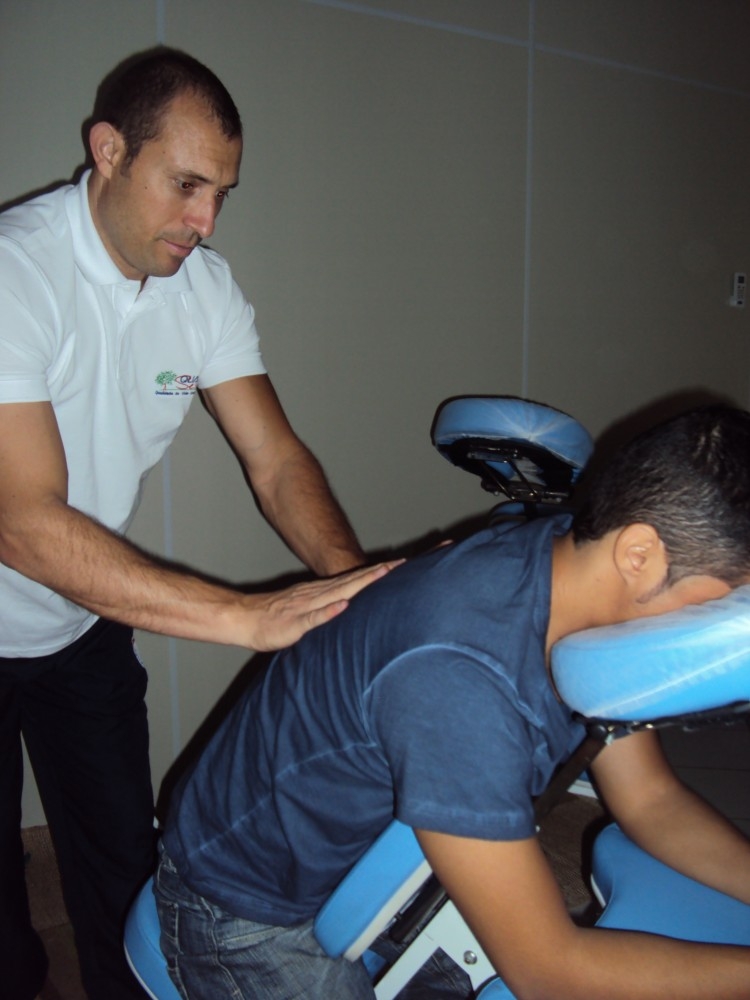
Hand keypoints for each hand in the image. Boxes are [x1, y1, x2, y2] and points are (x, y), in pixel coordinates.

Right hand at [244, 560, 401, 650]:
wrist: (244, 619)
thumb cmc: (275, 619)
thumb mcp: (307, 610)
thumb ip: (326, 607)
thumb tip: (347, 605)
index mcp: (320, 592)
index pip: (353, 580)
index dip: (376, 573)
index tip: (398, 566)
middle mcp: (316, 594)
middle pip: (352, 581)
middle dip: (377, 574)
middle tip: (400, 564)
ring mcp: (306, 607)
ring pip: (337, 593)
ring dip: (359, 584)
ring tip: (380, 575)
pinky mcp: (295, 623)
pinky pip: (314, 617)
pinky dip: (329, 610)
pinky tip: (343, 605)